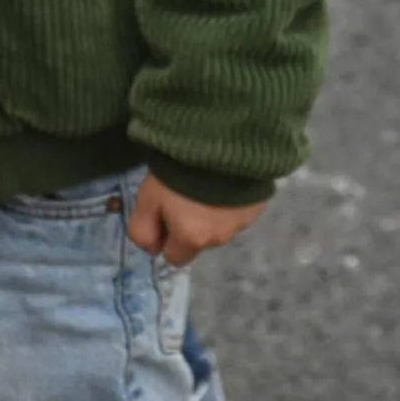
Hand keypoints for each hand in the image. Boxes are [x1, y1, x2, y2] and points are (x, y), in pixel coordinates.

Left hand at [127, 175, 265, 269]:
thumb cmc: (177, 171)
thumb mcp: (147, 199)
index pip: (174, 258)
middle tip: (182, 197)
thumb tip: (151, 249)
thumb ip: (142, 231)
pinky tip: (223, 181)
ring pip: (219, 228)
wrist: (220, 142)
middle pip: (198, 243)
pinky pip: (237, 212)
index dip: (165, 239)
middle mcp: (220, 238)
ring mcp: (242, 223)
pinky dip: (229, 203)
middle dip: (189, 228)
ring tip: (204, 185)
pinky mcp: (257, 206)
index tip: (162, 215)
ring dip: (210, 214)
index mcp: (193, 239)